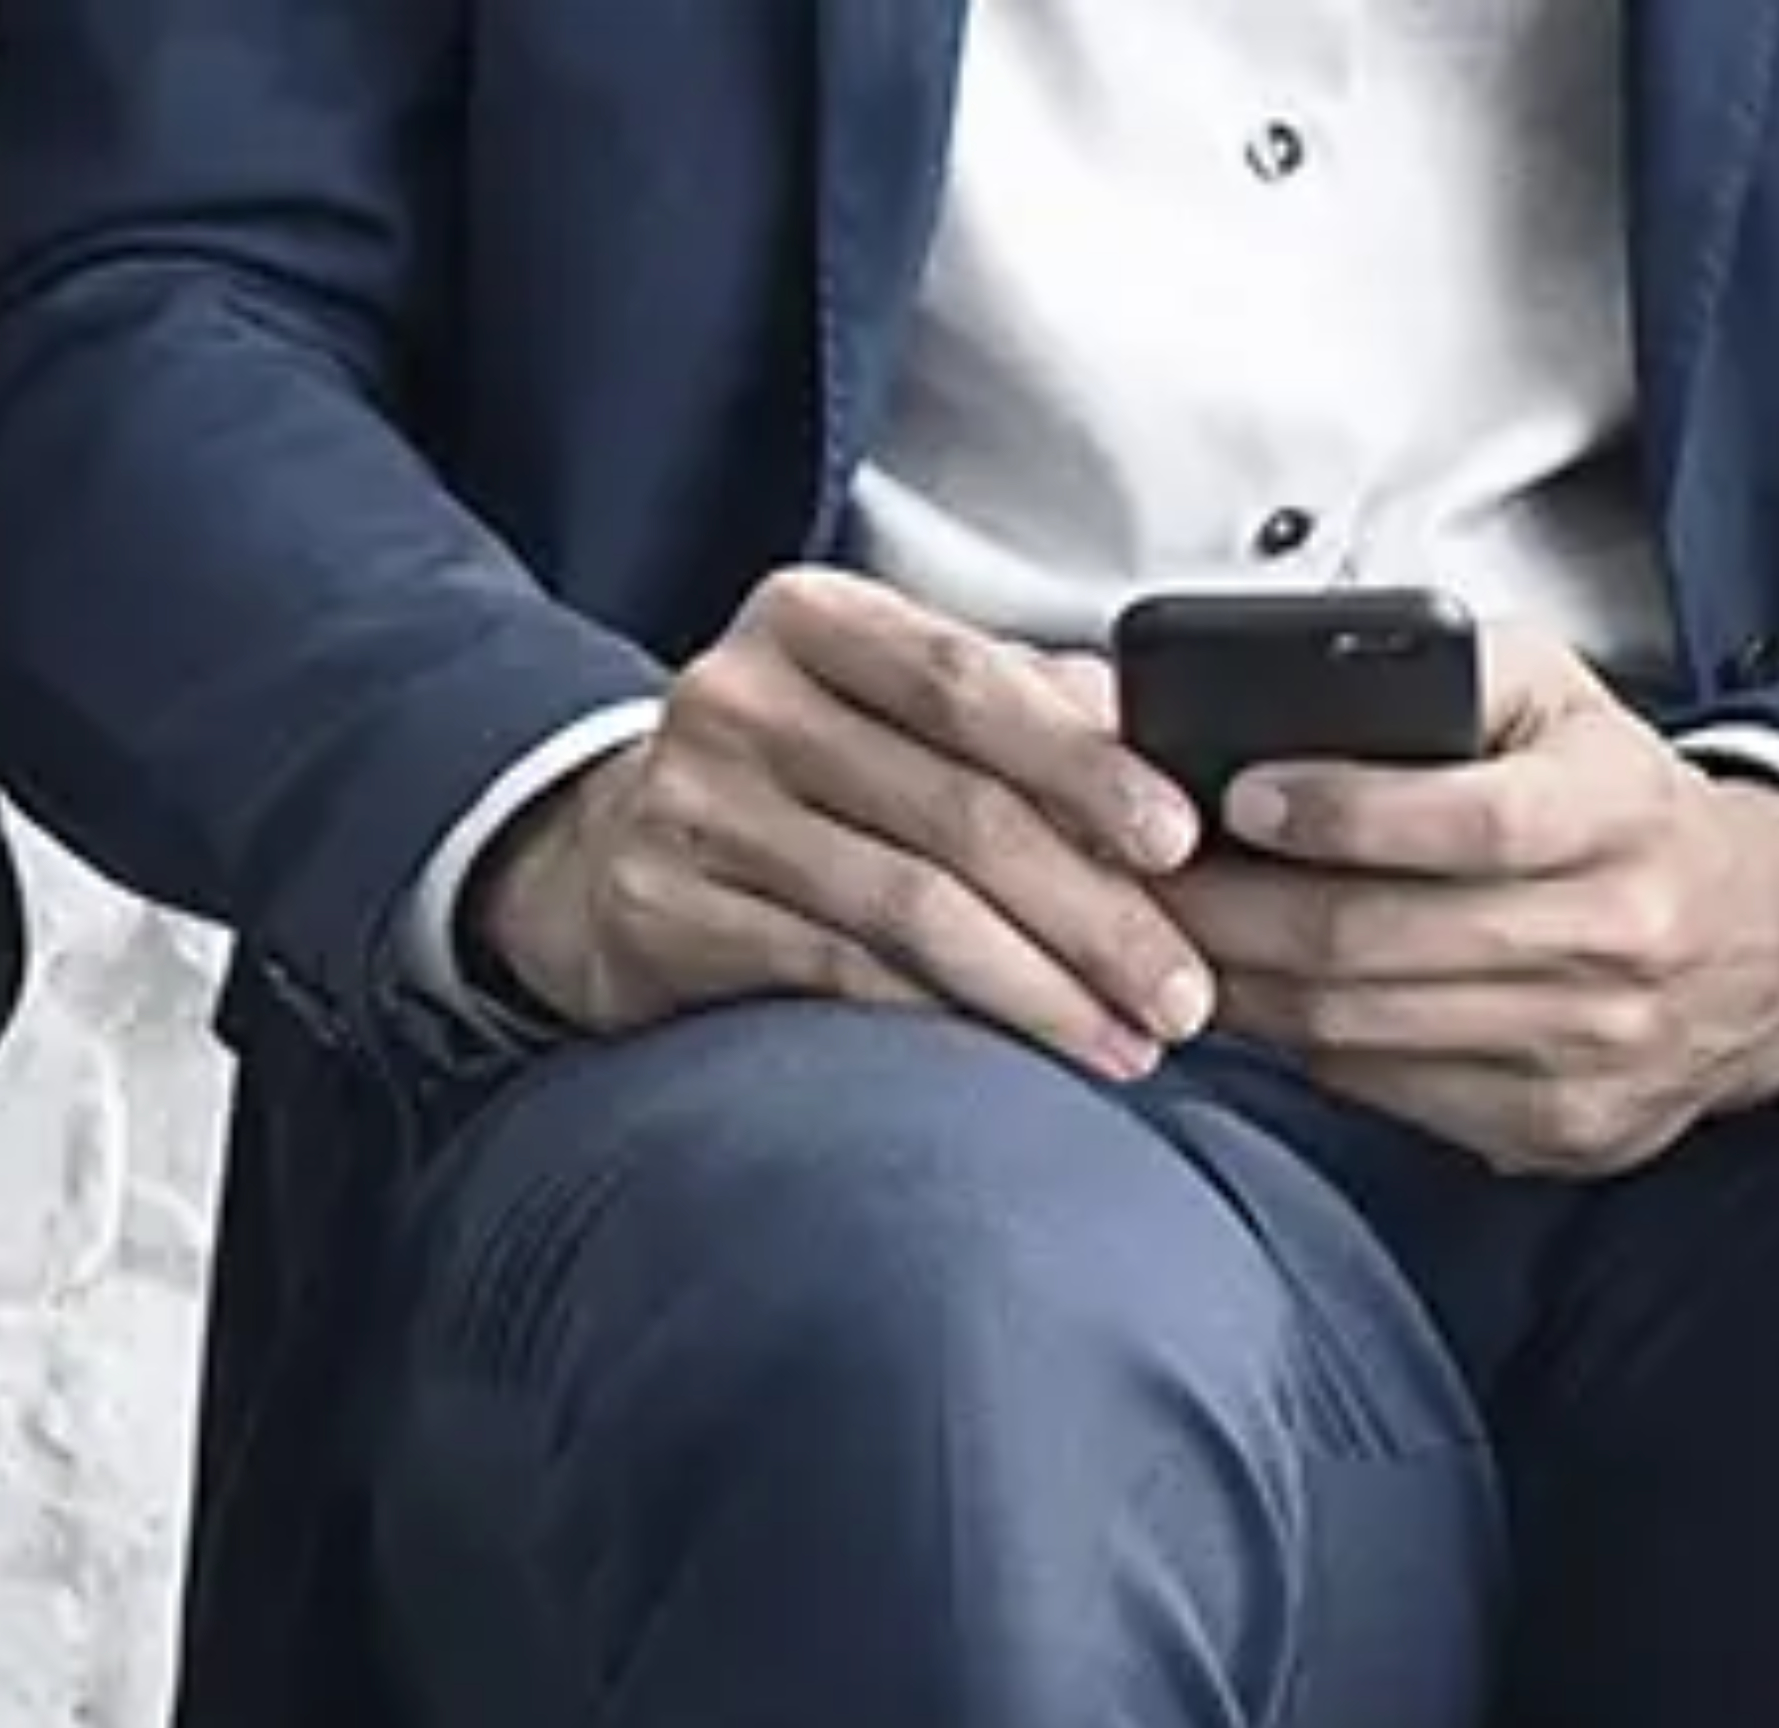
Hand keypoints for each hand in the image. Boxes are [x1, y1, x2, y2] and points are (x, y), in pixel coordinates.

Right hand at [468, 565, 1206, 1077]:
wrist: (596, 854)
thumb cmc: (790, 776)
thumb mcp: (885, 703)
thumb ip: (1015, 702)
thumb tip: (1158, 734)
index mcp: (811, 619)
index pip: (969, 680)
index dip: (1084, 764)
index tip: (1181, 842)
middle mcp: (739, 697)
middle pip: (954, 809)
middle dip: (1092, 913)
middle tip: (1181, 991)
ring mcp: (689, 806)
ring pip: (905, 905)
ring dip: (1037, 988)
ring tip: (1124, 1042)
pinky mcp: (663, 913)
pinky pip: (834, 971)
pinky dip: (942, 1018)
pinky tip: (1018, 1058)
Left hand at [1167, 641, 1778, 1181]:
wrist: (1764, 943)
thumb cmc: (1625, 809)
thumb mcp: (1567, 704)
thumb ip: (1450, 670)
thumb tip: (1295, 683)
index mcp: (1621, 814)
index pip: (1469, 820)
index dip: (1339, 810)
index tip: (1240, 795)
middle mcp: (1617, 936)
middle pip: (1374, 940)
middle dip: (1232, 910)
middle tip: (1148, 879)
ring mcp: (1588, 1048)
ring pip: (1357, 1028)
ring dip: (1239, 985)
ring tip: (1174, 937)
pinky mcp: (1558, 1127)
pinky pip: (1383, 1093)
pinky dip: (1299, 1049)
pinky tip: (1258, 1001)